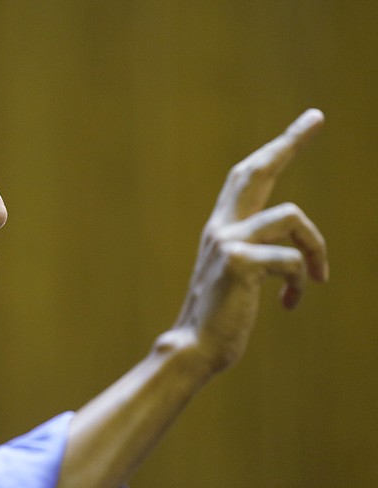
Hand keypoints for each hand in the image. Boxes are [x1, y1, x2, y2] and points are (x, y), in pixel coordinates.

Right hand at [171, 109, 327, 373]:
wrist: (194, 348)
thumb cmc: (218, 319)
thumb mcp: (237, 278)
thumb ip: (256, 256)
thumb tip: (296, 253)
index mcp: (221, 229)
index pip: (247, 177)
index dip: (277, 148)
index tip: (306, 122)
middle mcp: (220, 227)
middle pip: (255, 170)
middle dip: (287, 141)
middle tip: (315, 117)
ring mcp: (227, 242)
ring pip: (290, 215)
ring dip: (315, 247)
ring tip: (316, 278)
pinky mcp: (239, 263)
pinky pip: (291, 259)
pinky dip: (300, 283)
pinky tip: (289, 304)